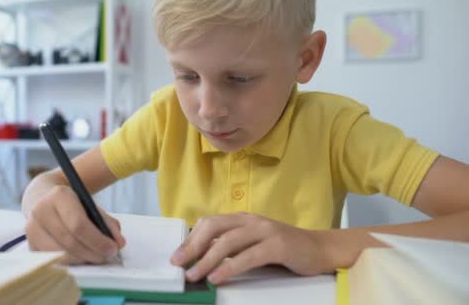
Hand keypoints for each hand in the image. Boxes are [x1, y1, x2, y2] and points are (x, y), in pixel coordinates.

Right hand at [25, 185, 125, 263]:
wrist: (43, 198)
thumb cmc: (72, 204)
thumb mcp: (90, 205)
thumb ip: (107, 222)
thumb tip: (119, 243)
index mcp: (59, 196)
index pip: (78, 224)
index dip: (97, 240)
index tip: (113, 248)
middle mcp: (41, 210)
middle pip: (70, 241)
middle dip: (92, 252)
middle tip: (107, 256)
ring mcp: (31, 228)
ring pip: (59, 253)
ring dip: (81, 259)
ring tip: (95, 257)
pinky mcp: (30, 243)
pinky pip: (52, 259)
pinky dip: (69, 261)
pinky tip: (80, 257)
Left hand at [169, 212, 332, 284]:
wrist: (319, 249)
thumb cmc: (282, 249)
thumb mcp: (252, 244)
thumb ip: (230, 247)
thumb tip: (200, 258)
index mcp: (242, 219)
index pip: (210, 223)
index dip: (191, 239)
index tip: (177, 256)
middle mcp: (251, 221)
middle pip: (215, 228)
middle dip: (193, 246)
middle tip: (178, 264)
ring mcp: (265, 231)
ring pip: (229, 242)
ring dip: (207, 260)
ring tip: (194, 275)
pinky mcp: (279, 245)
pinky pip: (249, 256)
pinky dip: (230, 267)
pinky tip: (218, 277)